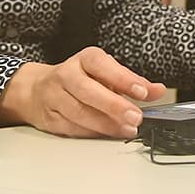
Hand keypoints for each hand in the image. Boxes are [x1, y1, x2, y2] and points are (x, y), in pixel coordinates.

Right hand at [0, 47, 164, 138]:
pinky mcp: (49, 117)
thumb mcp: (107, 73)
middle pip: (88, 90)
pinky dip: (91, 133)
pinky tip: (107, 134)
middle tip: (135, 118)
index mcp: (85, 59)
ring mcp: (54, 96)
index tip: (142, 92)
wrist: (37, 89)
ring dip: (105, 124)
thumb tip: (157, 91)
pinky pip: (71, 127)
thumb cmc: (79, 79)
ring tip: (126, 130)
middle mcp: (66, 75)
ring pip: (79, 112)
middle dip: (114, 106)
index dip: (122, 78)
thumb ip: (132, 82)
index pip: (102, 65)